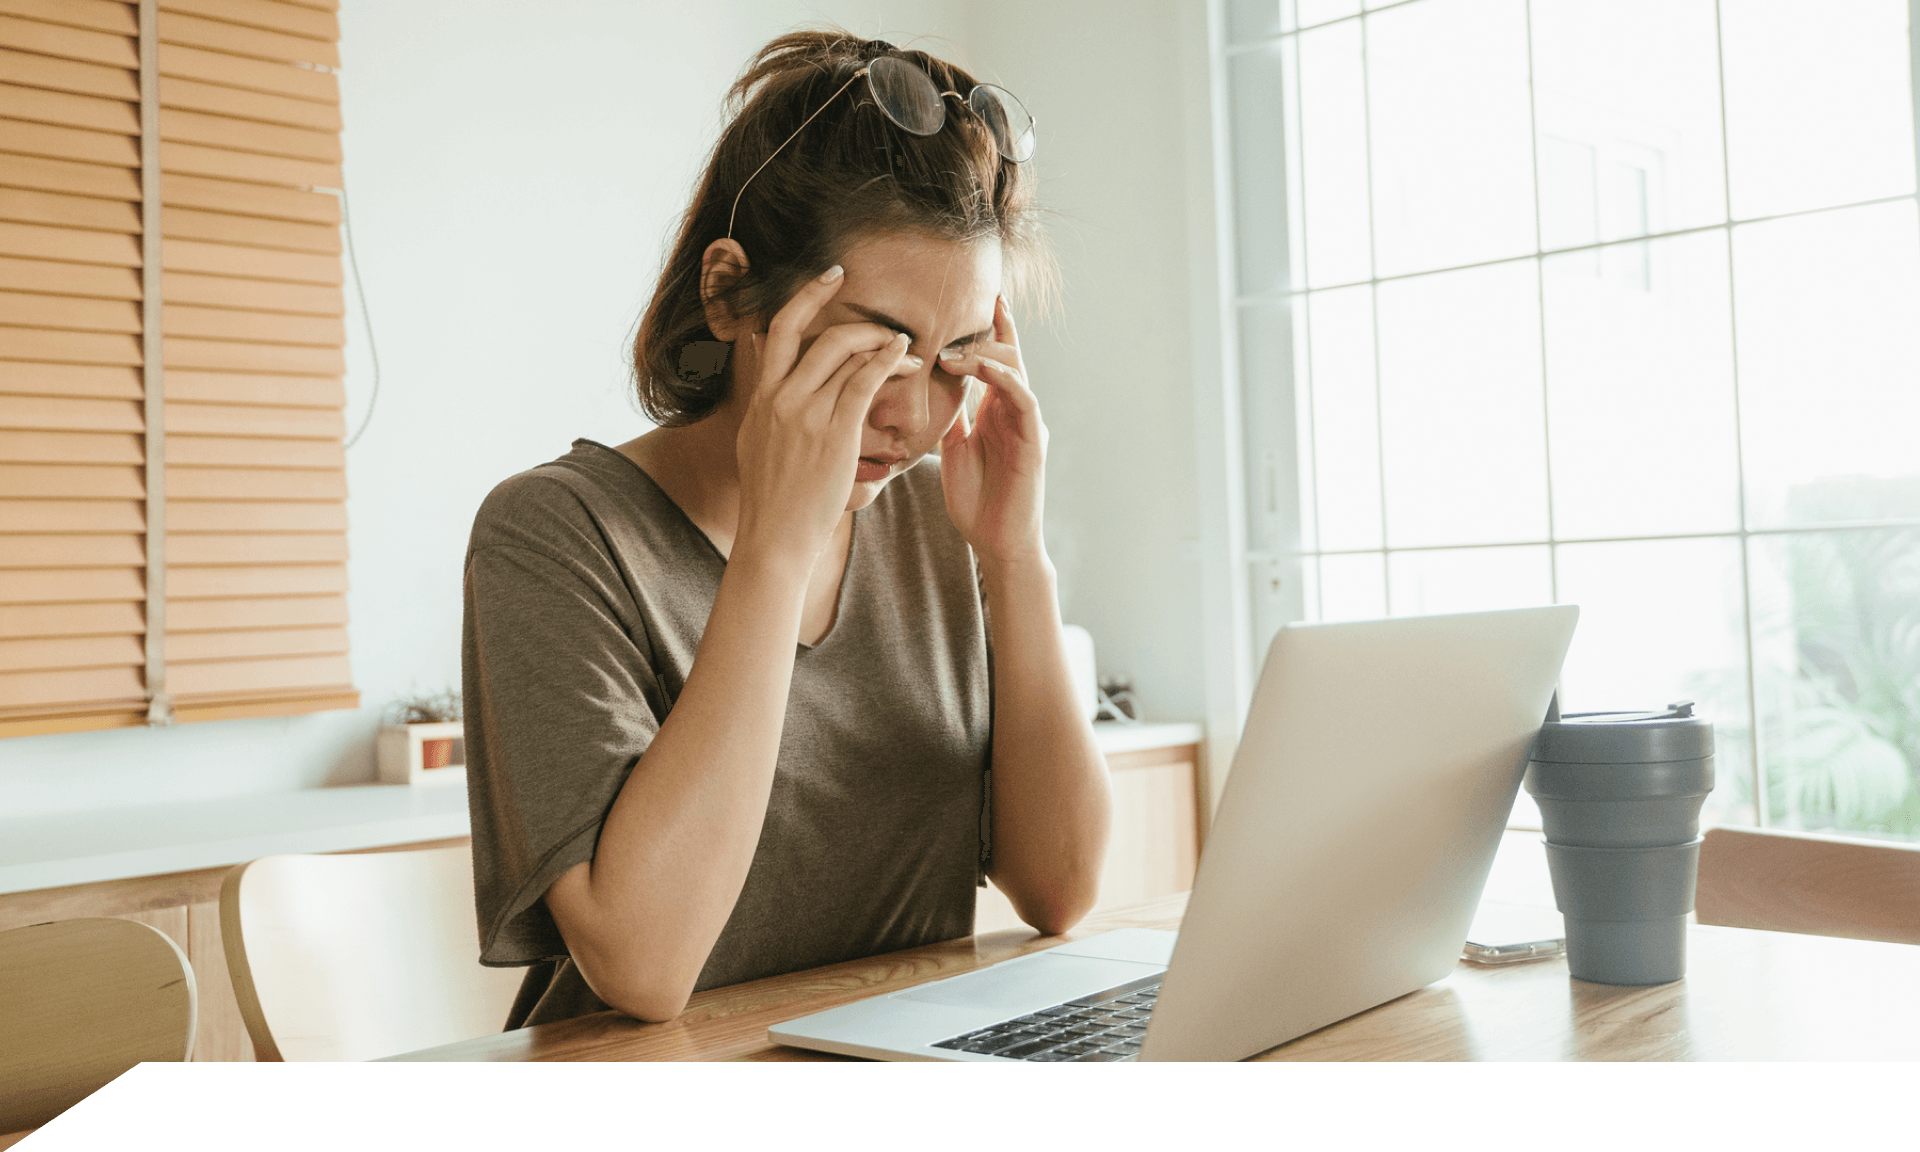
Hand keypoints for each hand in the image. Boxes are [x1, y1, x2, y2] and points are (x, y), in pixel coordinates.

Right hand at [734, 267, 915, 562]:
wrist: (774, 538)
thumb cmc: (772, 498)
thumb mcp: (754, 439)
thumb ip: (763, 399)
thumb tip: (758, 359)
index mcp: (761, 397)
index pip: (778, 329)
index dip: (806, 296)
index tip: (830, 277)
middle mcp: (780, 398)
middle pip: (817, 333)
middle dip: (855, 316)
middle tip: (883, 318)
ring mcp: (805, 413)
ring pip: (846, 353)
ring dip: (882, 344)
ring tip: (905, 350)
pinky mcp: (833, 433)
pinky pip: (864, 380)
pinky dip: (887, 361)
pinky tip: (904, 356)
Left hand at [938, 296, 1047, 566]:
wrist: (995, 544)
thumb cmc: (976, 502)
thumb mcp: (953, 450)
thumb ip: (951, 417)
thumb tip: (931, 386)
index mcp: (996, 411)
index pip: (996, 360)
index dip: (993, 328)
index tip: (985, 297)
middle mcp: (1015, 412)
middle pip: (1009, 355)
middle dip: (989, 333)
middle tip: (959, 320)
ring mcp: (1027, 425)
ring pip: (1016, 371)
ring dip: (986, 355)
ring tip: (952, 352)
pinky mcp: (1034, 442)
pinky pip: (1024, 399)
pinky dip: (1004, 379)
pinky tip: (982, 368)